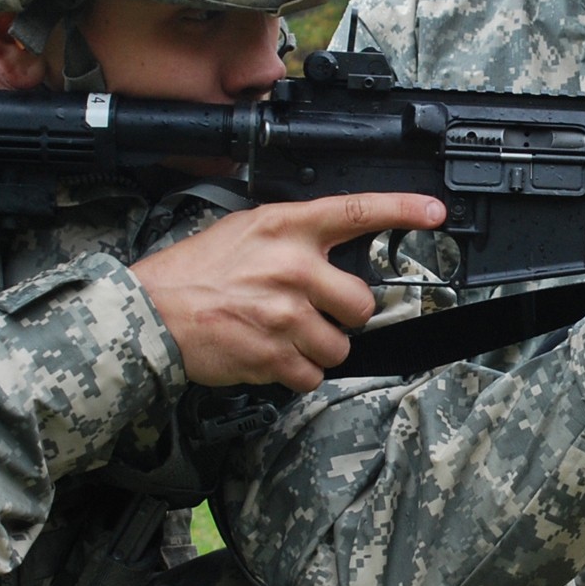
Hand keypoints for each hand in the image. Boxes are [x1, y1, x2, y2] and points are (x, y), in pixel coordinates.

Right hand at [133, 193, 445, 389]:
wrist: (149, 313)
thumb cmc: (193, 273)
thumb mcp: (244, 230)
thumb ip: (293, 236)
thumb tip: (332, 252)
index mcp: (286, 226)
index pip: (357, 210)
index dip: (403, 210)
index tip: (435, 211)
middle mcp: (293, 266)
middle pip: (361, 302)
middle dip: (342, 315)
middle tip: (310, 312)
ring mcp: (286, 313)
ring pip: (340, 346)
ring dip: (317, 348)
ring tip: (280, 334)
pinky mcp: (275, 354)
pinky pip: (312, 375)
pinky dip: (295, 373)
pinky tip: (269, 354)